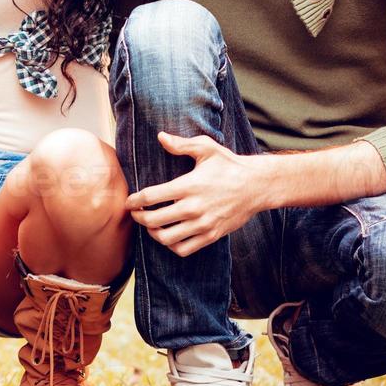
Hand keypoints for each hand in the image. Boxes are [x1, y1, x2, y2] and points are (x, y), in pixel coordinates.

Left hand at [125, 132, 262, 256]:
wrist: (257, 186)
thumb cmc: (229, 165)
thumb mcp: (207, 148)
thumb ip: (182, 144)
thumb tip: (161, 137)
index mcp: (188, 185)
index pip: (151, 197)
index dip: (134, 201)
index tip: (128, 202)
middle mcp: (193, 207)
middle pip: (154, 220)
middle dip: (139, 218)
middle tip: (135, 214)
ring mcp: (203, 224)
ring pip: (167, 238)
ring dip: (153, 233)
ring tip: (150, 226)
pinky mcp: (211, 235)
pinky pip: (184, 249)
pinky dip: (171, 245)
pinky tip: (169, 235)